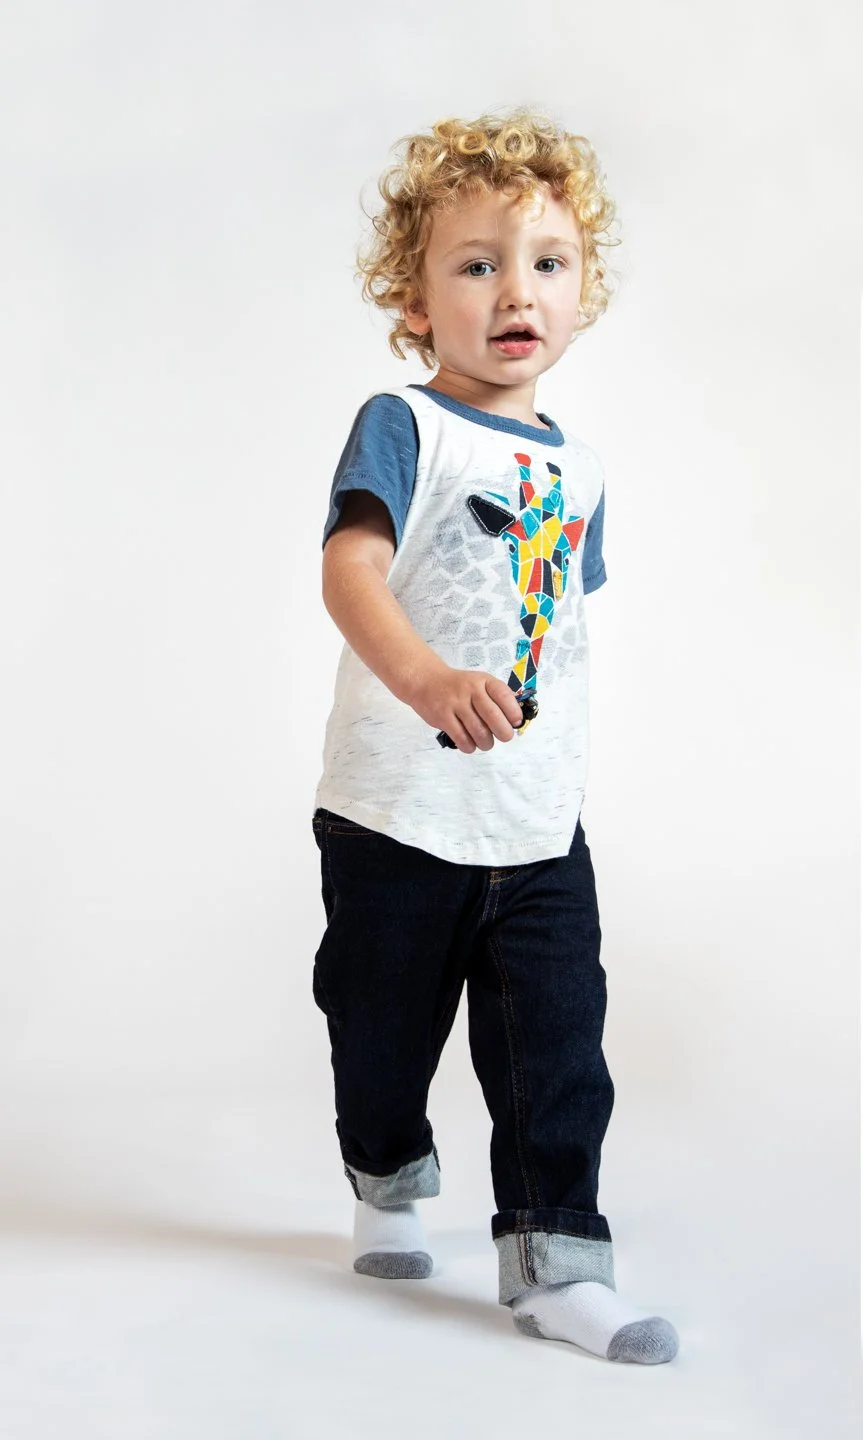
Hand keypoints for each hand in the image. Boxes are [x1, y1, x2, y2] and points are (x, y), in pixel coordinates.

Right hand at [408, 661, 524, 753]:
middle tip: (504, 736)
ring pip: (478, 731)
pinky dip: (469, 746)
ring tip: (486, 742)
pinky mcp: (443, 717)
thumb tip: (515, 719)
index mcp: (483, 681)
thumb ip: (496, 697)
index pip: (504, 696)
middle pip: (493, 716)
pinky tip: (470, 744)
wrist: (426, 681)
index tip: (515, 722)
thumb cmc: (458, 686)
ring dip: (486, 743)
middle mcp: (470, 690)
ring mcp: (455, 704)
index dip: (514, 712)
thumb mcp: (479, 683)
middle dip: (504, 732)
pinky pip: (461, 738)